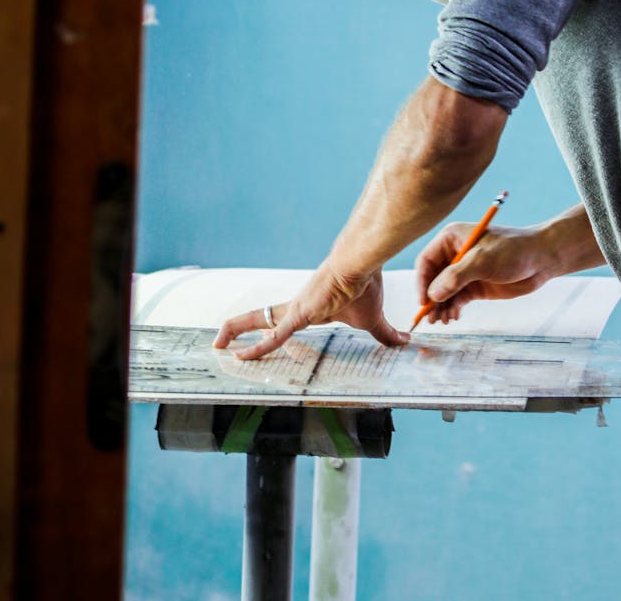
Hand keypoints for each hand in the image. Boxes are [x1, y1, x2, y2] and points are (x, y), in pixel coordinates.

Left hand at [213, 259, 409, 358]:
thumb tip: (404, 341)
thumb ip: (386, 334)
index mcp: (308, 309)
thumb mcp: (373, 319)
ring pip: (257, 320)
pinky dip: (258, 347)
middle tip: (219, 341)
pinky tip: (241, 355)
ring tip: (216, 344)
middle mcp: (296, 307)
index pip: (280, 320)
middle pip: (259, 316)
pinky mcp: (299, 315)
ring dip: (235, 331)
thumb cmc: (365, 286)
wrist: (362, 265)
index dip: (266, 330)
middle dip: (238, 328)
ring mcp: (295, 310)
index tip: (253, 340)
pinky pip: (274, 335)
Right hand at [415, 221, 556, 324]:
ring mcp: (465, 271)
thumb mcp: (482, 261)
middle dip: (431, 298)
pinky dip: (453, 308)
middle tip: (430, 318)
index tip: (423, 301)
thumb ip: (456, 277)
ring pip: (444, 291)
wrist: (541, 259)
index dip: (422, 281)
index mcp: (451, 238)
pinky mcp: (475, 285)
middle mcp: (454, 254)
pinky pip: (457, 298)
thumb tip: (432, 295)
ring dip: (441, 306)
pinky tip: (454, 317)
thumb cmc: (513, 250)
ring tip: (443, 321)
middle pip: (433, 278)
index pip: (427, 261)